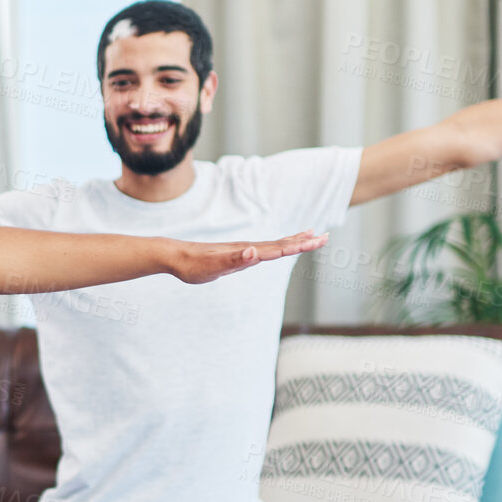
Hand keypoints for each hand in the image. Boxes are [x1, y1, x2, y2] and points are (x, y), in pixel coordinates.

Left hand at [171, 230, 327, 283]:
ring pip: (275, 245)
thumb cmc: (193, 264)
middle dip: (304, 241)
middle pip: (281, 244)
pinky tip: (280, 248)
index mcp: (247, 251)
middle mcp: (248, 248)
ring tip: (311, 235)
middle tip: (325, 237)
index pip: (278, 249)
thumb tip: (254, 252)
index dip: (298, 245)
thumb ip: (233, 260)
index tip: (317, 240)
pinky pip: (264, 250)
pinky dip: (278, 247)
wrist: (176, 257)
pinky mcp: (239, 255)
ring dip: (295, 241)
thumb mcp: (213, 266)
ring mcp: (244, 250)